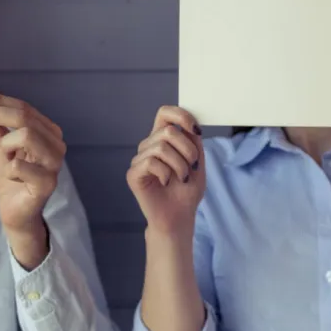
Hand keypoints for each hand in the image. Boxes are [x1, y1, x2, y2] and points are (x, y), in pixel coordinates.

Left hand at [0, 90, 64, 265]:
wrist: (14, 211)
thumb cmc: (11, 179)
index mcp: (47, 132)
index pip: (24, 108)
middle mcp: (55, 145)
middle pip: (25, 117)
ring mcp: (54, 164)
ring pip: (27, 135)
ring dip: (6, 144)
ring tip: (5, 156)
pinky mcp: (47, 183)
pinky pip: (19, 165)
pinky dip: (8, 169)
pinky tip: (12, 176)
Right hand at [127, 106, 204, 233]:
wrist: (179, 217)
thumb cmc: (187, 192)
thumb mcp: (197, 161)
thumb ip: (193, 141)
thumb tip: (189, 123)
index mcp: (163, 139)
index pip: (165, 113)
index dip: (181, 115)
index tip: (196, 130)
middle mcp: (149, 146)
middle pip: (168, 131)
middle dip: (188, 149)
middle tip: (193, 167)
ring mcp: (139, 159)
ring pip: (161, 147)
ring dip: (179, 165)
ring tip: (182, 179)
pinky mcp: (133, 174)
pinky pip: (151, 162)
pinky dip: (165, 173)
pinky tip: (166, 183)